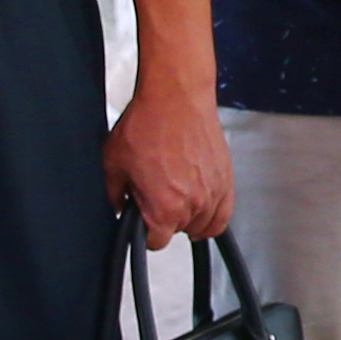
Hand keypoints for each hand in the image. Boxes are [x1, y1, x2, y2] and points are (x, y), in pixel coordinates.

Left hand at [105, 76, 234, 248]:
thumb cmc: (149, 124)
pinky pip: (225, 213)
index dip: (144, 232)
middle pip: (179, 232)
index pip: (156, 242)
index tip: (142, 221)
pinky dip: (213, 216)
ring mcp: (214, 192)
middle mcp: (194, 204)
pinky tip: (202, 208)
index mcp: (165, 207)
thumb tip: (120, 207)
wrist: (176, 97)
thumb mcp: (114, 164)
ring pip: (204, 225)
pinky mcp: (226, 179)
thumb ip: (114, 195)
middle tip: (155, 196)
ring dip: (189, 217)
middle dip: (165, 219)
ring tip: (177, 199)